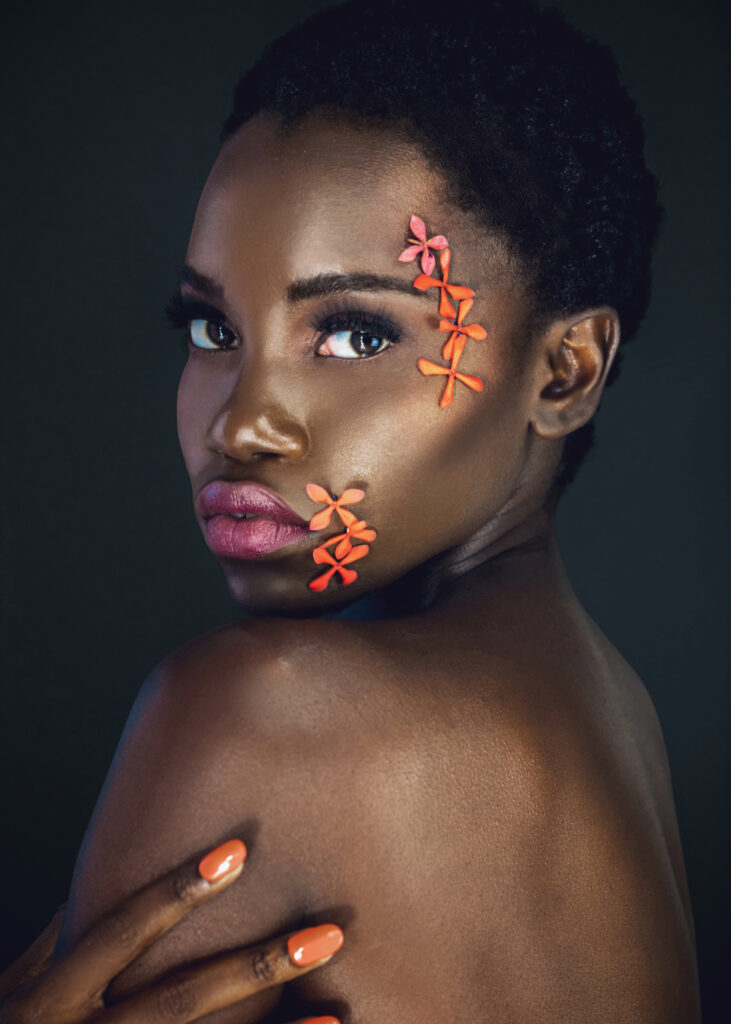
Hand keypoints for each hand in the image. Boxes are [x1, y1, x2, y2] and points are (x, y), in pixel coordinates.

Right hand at [0, 839, 342, 1023]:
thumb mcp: (10, 996)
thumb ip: (52, 946)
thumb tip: (91, 883)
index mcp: (47, 1001)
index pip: (121, 934)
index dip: (176, 892)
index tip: (238, 851)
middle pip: (178, 1003)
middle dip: (255, 970)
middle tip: (328, 935)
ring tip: (333, 1015)